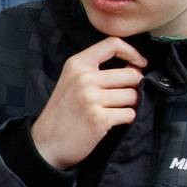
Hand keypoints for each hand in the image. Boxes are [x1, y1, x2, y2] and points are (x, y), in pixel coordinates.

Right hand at [30, 37, 148, 172]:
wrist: (46, 142)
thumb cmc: (63, 112)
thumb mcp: (72, 81)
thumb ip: (96, 71)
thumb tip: (135, 67)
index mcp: (77, 64)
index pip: (113, 44)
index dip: (132, 52)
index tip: (140, 64)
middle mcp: (84, 78)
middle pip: (130, 74)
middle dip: (135, 87)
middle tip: (126, 97)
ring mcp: (91, 98)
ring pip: (133, 95)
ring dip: (131, 105)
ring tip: (116, 111)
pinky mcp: (99, 118)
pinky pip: (129, 114)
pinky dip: (126, 119)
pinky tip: (112, 122)